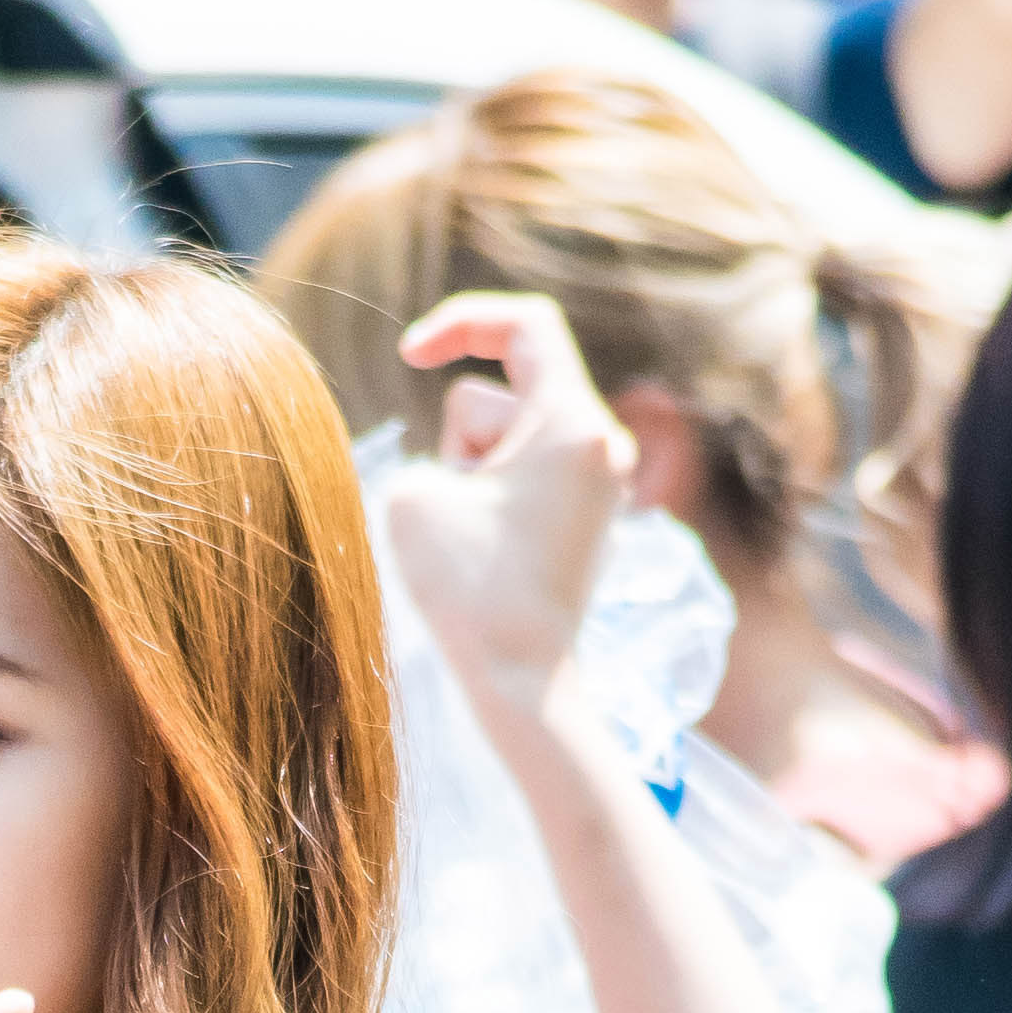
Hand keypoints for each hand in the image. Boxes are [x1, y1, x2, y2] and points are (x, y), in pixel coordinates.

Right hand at [383, 292, 635, 713]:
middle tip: (462, 510)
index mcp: (575, 422)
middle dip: (461, 438)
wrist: (524, 688)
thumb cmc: (470, 593)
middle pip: (501, 395)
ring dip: (472, 475)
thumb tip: (467, 470)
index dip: (461, 324)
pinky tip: (487, 558)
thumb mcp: (416, 493)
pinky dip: (490, 503)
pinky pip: (522, 480)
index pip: (525, 324)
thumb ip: (433, 448)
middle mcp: (602, 444)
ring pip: (508, 441)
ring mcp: (598, 485)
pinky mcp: (582, 522)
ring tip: (477, 543)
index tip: (409, 355)